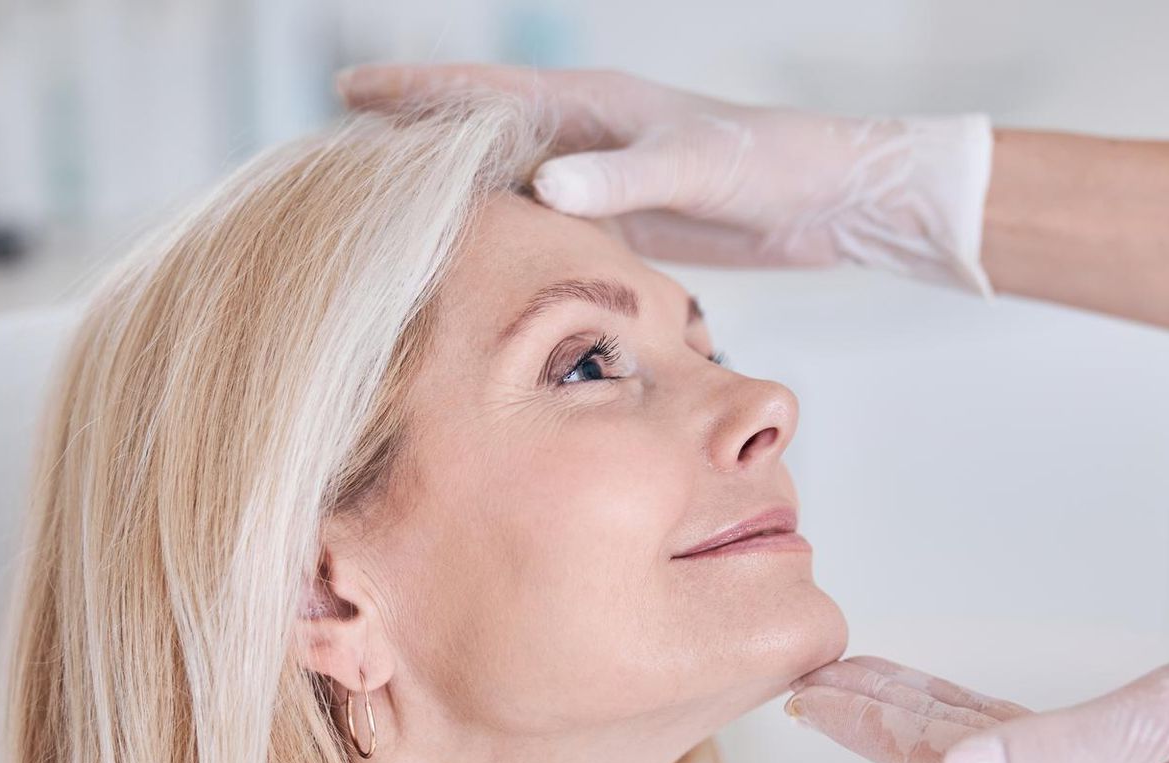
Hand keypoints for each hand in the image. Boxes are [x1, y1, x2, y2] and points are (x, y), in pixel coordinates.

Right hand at [336, 64, 994, 292]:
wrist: (830, 196)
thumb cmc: (769, 168)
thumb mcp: (692, 169)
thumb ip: (621, 181)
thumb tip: (541, 185)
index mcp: (594, 106)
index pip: (485, 95)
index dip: (417, 95)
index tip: (347, 93)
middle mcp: (590, 135)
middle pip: (482, 135)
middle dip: (415, 141)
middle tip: (338, 157)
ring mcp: (604, 176)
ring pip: (510, 182)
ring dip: (456, 194)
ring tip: (390, 218)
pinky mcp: (626, 220)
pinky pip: (549, 223)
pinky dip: (509, 234)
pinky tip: (479, 262)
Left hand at [785, 643, 1168, 762]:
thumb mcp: (1154, 722)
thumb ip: (1048, 750)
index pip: (935, 761)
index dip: (866, 726)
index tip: (804, 693)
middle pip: (937, 756)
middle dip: (868, 719)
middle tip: (800, 680)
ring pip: (967, 744)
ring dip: (906, 711)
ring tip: (849, 680)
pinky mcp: (1110, 760)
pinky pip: (1009, 734)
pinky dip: (960, 710)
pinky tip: (938, 692)